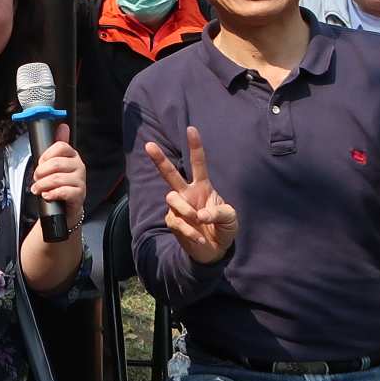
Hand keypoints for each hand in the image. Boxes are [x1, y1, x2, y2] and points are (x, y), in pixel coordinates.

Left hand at [29, 122, 84, 235]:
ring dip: (42, 185)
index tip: (40, 164)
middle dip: (40, 173)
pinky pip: (63, 191)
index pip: (61, 146)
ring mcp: (81, 180)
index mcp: (73, 156)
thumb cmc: (58, 185)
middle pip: (56, 163)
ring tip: (38, 190)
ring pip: (57, 178)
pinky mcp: (79, 194)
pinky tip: (47, 195)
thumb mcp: (55, 164)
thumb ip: (56, 146)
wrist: (65, 208)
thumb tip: (63, 126)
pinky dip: (51, 194)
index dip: (46, 155)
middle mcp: (79, 166)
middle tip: (36, 180)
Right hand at [145, 127, 237, 263]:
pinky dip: (190, 230)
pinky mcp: (173, 222)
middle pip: (171, 174)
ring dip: (186, 209)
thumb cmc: (223, 228)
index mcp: (203, 186)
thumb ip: (219, 213)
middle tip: (148, 145)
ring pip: (172, 198)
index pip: (198, 163)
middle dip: (160, 159)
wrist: (214, 251)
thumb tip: (200, 215)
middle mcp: (187, 193)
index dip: (195, 146)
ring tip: (197, 220)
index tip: (191, 129)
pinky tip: (199, 238)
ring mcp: (178, 207)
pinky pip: (176, 221)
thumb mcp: (230, 218)